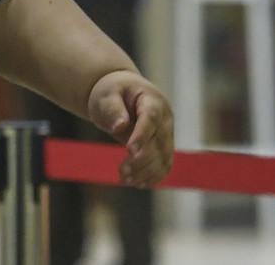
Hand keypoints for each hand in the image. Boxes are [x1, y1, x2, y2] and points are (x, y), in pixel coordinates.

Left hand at [87, 69, 173, 186]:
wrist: (123, 92)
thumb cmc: (113, 91)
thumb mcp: (107, 94)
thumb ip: (112, 108)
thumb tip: (121, 125)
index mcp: (152, 100)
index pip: (151, 118)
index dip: (142, 135)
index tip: (129, 150)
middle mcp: (165, 118)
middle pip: (159, 142)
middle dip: (142, 159)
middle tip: (122, 171)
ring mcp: (167, 133)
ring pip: (164, 157)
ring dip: (147, 171)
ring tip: (125, 180)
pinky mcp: (164, 146)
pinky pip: (164, 164)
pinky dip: (153, 176)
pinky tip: (138, 184)